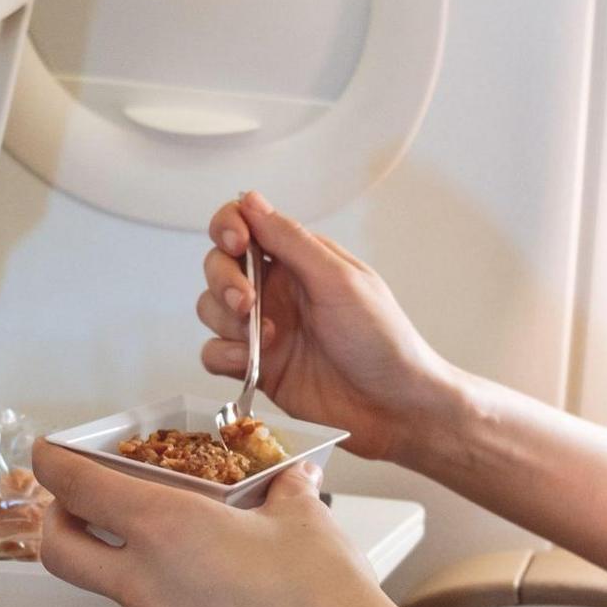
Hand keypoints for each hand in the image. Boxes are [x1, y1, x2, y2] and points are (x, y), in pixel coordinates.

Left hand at [32, 441, 486, 606]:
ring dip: (121, 564)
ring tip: (172, 548)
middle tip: (75, 504)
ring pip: (110, 590)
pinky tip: (210, 594)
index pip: (80, 488)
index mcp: (167, 529)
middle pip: (60, 551)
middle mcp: (146, 583)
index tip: (49, 452)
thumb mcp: (305, 520)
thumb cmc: (324, 602)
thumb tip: (292, 478)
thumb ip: (285, 490)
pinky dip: (164, 602)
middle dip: (56, 522)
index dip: (54, 463)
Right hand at [198, 191, 459, 463]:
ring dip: (225, 319)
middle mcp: (276, 289)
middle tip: (246, 302)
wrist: (395, 406)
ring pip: (211, 308)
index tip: (236, 244)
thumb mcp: (339, 281)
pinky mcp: (257, 367)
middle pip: (218, 265)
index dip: (228, 226)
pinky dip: (224, 355)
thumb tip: (250, 199)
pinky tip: (251, 363)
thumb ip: (291, 241)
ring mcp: (263, 329)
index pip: (245, 223)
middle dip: (223, 279)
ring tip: (265, 338)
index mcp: (299, 259)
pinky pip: (215, 353)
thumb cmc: (382, 339)